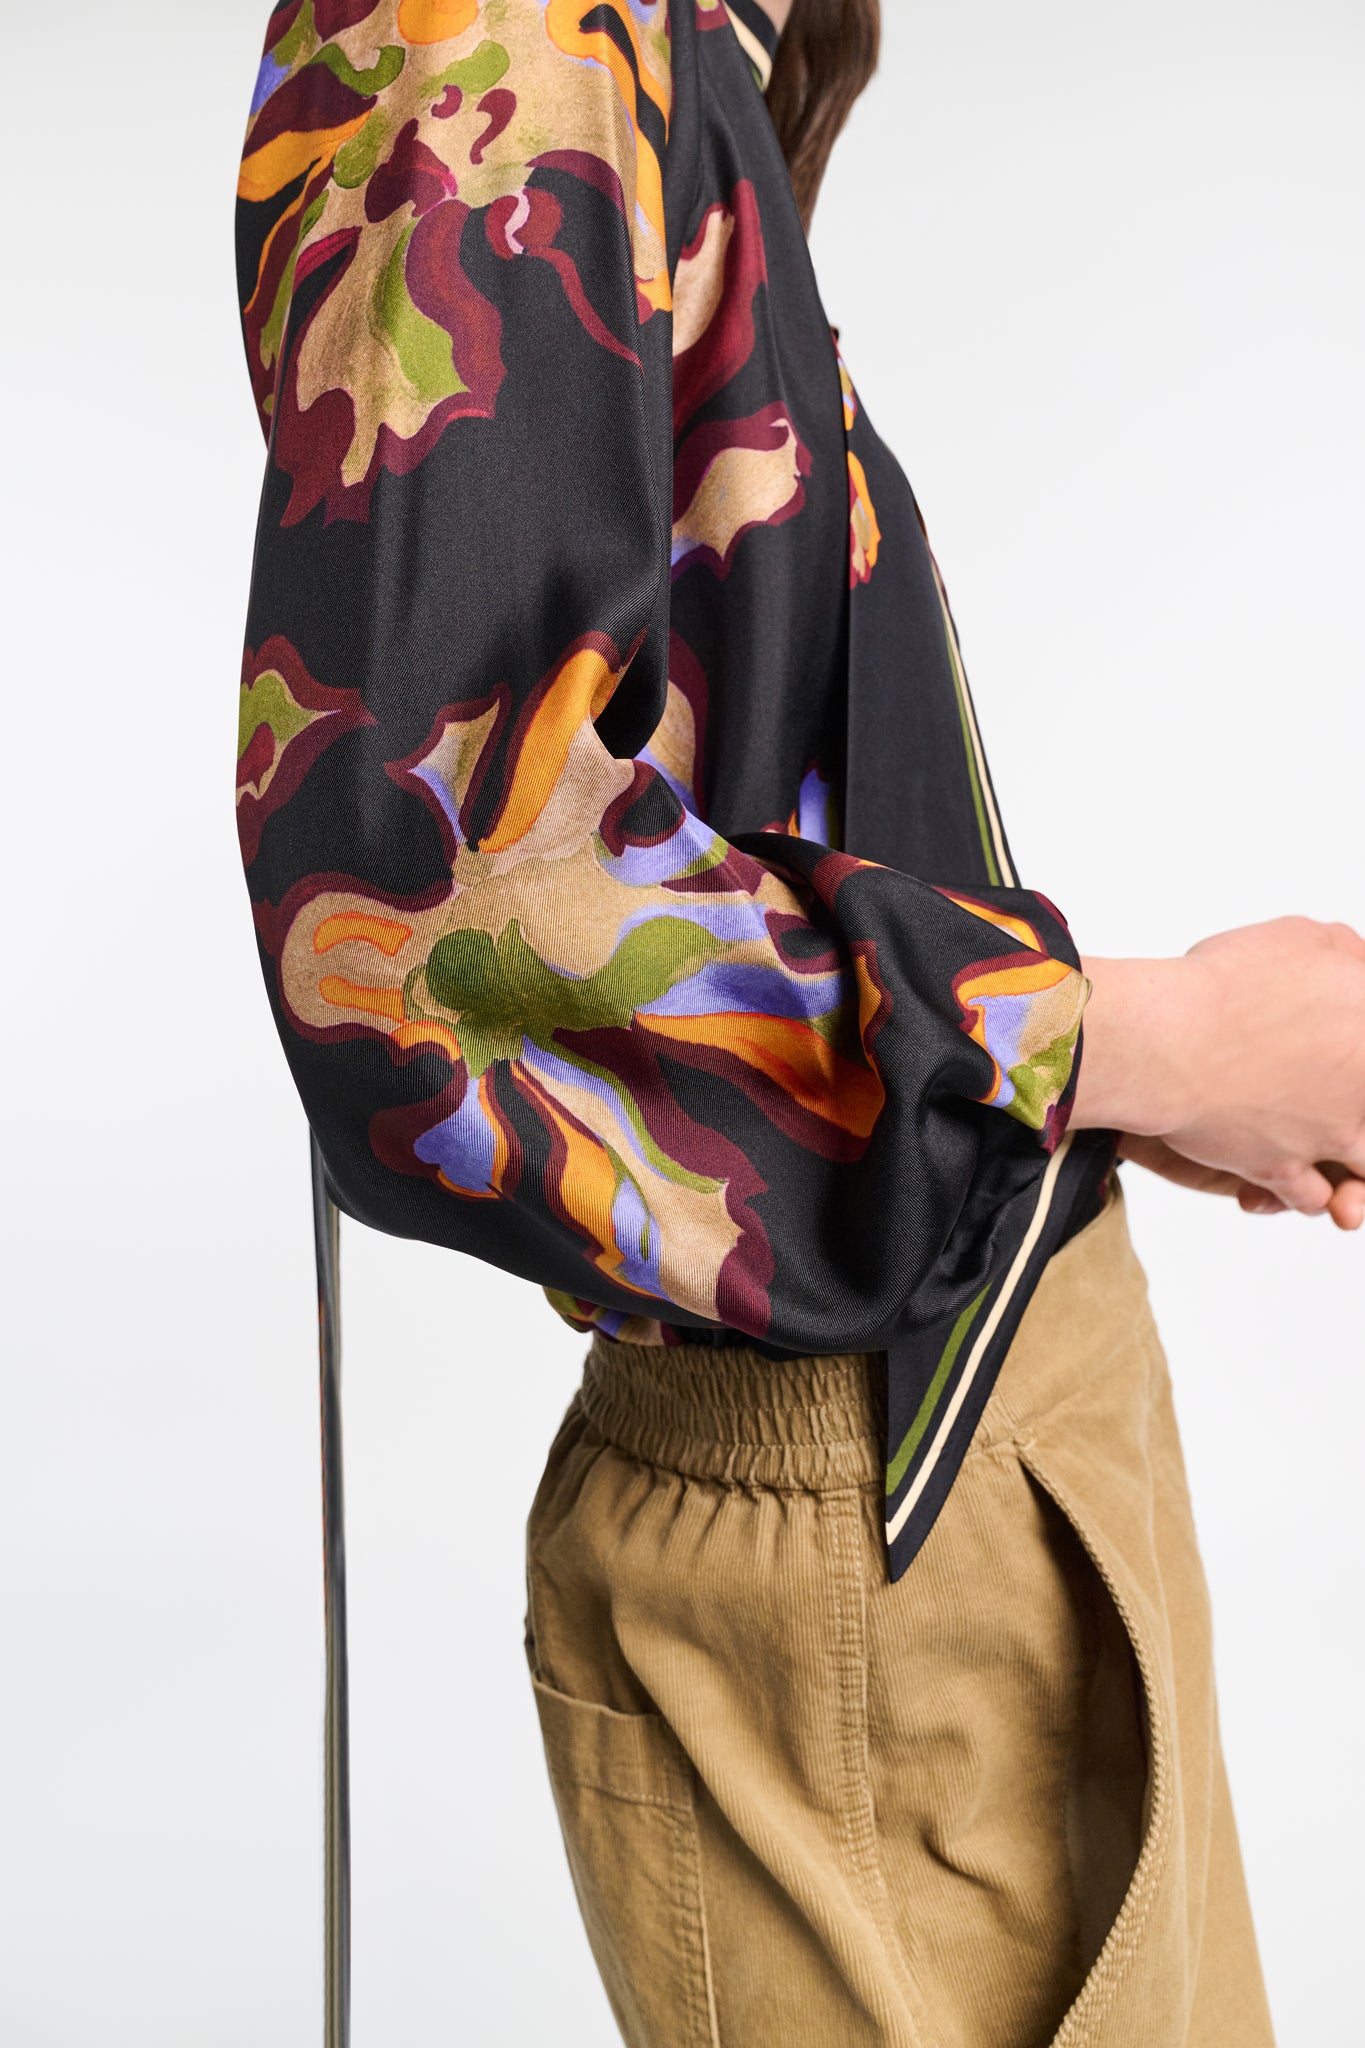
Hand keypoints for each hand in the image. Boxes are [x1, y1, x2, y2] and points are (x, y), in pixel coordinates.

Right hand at [1071, 917, 1364, 1231]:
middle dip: (1359, 1122)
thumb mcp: (1299, 938)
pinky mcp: (1283, 1168)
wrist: (1166, 1040)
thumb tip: (1358, 964)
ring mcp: (1330, 1134)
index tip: (1343, 1060)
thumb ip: (1344, 954)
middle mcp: (1363, 1090)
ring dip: (1353, 1175)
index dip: (1357, 1060)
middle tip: (1338, 1110)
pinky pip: (1311, 1198)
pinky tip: (1287, 1174)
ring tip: (1331, 1154)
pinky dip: (1302, 1192)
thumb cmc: (1223, 986)